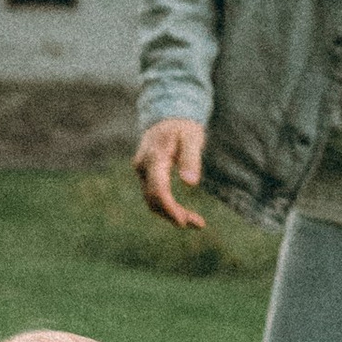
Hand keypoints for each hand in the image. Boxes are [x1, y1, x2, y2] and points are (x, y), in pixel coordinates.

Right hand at [135, 117, 206, 232]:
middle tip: (199, 224)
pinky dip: (168, 207)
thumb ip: (191, 159)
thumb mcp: (192, 138)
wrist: (167, 116)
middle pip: (153, 199)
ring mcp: (142, 172)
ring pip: (152, 200)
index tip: (184, 222)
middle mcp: (143, 166)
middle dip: (174, 214)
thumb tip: (190, 184)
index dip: (170, 208)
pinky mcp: (145, 176)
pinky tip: (184, 214)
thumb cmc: (183, 127)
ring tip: (197, 222)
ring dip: (171, 213)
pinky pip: (154, 195)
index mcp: (154, 157)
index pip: (158, 189)